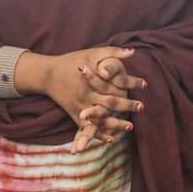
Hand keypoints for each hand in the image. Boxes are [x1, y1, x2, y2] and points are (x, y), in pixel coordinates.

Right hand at [14, 47, 146, 152]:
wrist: (47, 74)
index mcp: (91, 81)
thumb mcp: (92, 53)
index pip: (115, 83)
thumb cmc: (72, 61)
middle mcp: (86, 96)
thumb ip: (113, 52)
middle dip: (126, 106)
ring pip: (100, 119)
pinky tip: (111, 139)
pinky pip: (88, 128)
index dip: (131, 83)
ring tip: (130, 126)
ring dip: (115, 124)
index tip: (145, 84)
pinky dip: (99, 134)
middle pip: (110, 103)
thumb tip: (133, 52)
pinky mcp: (75, 114)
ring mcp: (80, 107)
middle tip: (142, 107)